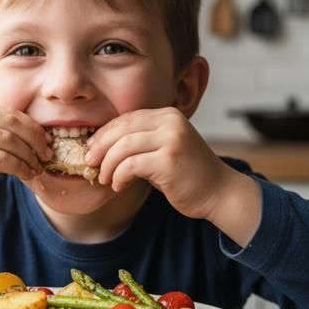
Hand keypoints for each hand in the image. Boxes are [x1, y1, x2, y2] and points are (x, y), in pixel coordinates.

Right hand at [0, 103, 52, 209]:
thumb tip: (36, 141)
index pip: (10, 112)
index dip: (33, 127)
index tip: (47, 141)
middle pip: (13, 122)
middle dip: (36, 139)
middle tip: (48, 154)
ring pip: (9, 140)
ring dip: (29, 156)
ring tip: (37, 168)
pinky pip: (1, 159)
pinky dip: (19, 167)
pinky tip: (26, 174)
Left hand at [85, 108, 223, 219]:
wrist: (219, 193)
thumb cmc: (186, 175)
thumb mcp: (163, 150)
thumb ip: (139, 143)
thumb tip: (101, 146)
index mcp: (168, 115)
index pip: (126, 118)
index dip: (104, 133)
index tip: (91, 149)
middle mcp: (170, 122)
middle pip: (121, 129)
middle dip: (100, 147)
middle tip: (90, 163)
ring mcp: (171, 139)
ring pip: (123, 147)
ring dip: (108, 165)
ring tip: (105, 179)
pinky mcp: (169, 160)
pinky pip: (131, 165)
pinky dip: (119, 176)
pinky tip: (119, 186)